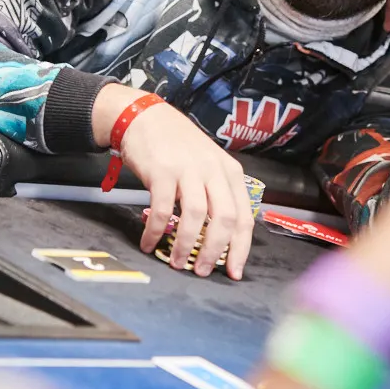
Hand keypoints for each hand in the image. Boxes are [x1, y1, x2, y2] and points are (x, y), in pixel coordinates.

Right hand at [95, 85, 254, 278]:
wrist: (145, 116)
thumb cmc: (178, 145)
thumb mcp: (208, 164)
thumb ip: (217, 193)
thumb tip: (222, 236)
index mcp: (230, 173)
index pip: (244, 217)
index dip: (241, 249)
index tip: (233, 272)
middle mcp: (214, 171)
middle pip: (225, 219)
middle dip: (215, 251)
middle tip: (202, 272)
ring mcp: (188, 170)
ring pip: (195, 216)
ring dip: (187, 245)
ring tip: (177, 263)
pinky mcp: (162, 171)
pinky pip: (161, 210)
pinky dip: (156, 232)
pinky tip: (149, 244)